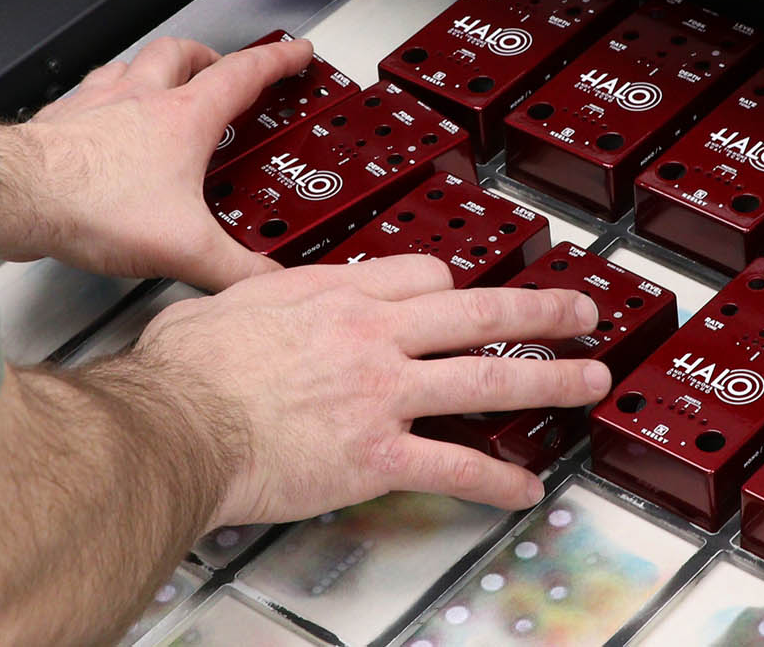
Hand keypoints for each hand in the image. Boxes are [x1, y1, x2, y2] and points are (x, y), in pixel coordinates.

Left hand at [0, 37, 314, 290]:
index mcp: (181, 118)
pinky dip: (104, 97)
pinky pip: (89, 92)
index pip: (242, 74)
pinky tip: (102, 119)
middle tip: (221, 68)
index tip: (293, 52)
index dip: (276, 60)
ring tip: (162, 85)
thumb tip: (269, 281)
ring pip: (134, 65)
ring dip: (153, 69)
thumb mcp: (184, 247)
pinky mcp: (62, 121)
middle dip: (209, 56)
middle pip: (182, 54)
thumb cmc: (91, 203)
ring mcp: (97, 105)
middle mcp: (139, 99)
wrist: (20, 196)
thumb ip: (235, 269)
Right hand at [129, 255, 611, 526]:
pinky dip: (498, 481)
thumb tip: (248, 305)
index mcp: (335, 295)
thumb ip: (255, 301)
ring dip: (549, 382)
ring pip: (486, 380)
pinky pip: (455, 467)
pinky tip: (526, 488)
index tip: (465, 291)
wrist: (175, 424)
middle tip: (580, 313)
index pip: (421, 275)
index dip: (452, 284)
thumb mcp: (221, 303)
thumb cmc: (181, 372)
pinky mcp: (378, 454)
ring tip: (589, 381)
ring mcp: (383, 394)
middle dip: (539, 313)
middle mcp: (372, 335)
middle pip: (477, 314)